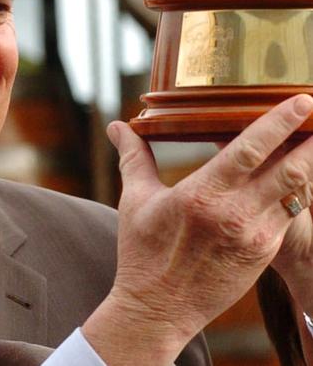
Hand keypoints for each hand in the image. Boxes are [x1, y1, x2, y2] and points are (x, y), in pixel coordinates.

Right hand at [82, 94, 312, 365]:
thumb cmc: (142, 252)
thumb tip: (116, 127)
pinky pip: (289, 214)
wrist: (158, 309)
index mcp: (200, 195)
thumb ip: (133, 157)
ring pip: (298, 191)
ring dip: (310, 163)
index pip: (250, 149)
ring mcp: (255, 236)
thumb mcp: (135, 200)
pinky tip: (297, 177)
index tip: (300, 101)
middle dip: (310, 138)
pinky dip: (298, 191)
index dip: (279, 122)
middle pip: (290, 168)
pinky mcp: (264, 253)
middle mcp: (234, 214)